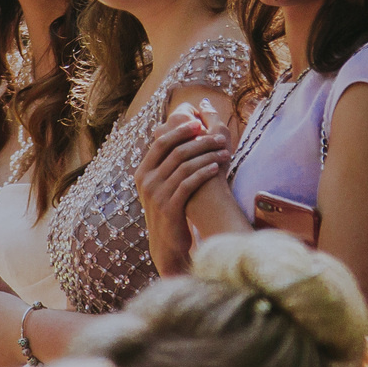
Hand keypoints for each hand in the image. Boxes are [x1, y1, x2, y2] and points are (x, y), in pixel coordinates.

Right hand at [137, 112, 228, 275]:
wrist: (167, 243)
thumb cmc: (170, 209)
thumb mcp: (160, 186)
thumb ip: (165, 165)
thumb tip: (179, 136)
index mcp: (142, 172)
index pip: (161, 142)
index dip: (180, 130)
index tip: (199, 123)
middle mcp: (146, 182)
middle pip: (175, 151)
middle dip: (199, 141)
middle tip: (220, 136)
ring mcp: (156, 195)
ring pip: (185, 166)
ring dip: (208, 156)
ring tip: (225, 152)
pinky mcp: (170, 207)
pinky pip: (189, 183)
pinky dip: (204, 172)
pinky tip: (217, 168)